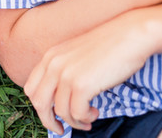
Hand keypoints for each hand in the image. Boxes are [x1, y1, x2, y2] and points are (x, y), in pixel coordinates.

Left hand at [23, 12, 152, 134]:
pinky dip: (85, 118)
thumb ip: (64, 70)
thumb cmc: (110, 46)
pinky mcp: (82, 84)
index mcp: (50, 56)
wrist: (131, 34)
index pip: (31, 88)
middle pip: (39, 103)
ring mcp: (66, 74)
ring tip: (87, 119)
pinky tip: (95, 113)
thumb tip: (62, 98)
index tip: (52, 116)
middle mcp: (53, 64)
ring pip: (59, 112)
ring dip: (74, 122)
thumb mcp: (77, 55)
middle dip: (49, 121)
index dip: (40, 107)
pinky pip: (76, 113)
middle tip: (62, 129)